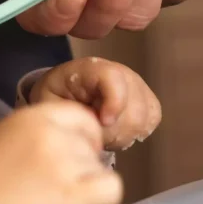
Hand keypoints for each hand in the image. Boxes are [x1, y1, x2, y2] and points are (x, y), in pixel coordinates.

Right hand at [0, 102, 121, 203]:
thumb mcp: (11, 134)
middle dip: (81, 164)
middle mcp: (55, 133)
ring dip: (85, 184)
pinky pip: (111, 188)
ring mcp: (64, 162)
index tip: (71, 157)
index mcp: (38, 114)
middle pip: (92, 145)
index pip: (84, 118)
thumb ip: (45, 132)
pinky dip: (102, 198)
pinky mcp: (71, 193)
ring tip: (54, 198)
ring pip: (100, 168)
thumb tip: (79, 144)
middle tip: (55, 184)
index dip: (83, 138)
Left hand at [30, 58, 161, 149]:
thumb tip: (97, 124)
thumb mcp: (50, 104)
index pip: (114, 77)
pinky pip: (152, 119)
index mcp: (91, 68)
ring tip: (103, 133)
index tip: (103, 123)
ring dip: (123, 135)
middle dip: (113, 132)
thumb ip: (70, 113)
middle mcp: (121, 72)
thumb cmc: (56, 100)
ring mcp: (137, 84)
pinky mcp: (147, 99)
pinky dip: (136, 132)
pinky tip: (118, 131)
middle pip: (133, 108)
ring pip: (144, 118)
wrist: (66, 95)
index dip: (115, 102)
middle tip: (94, 135)